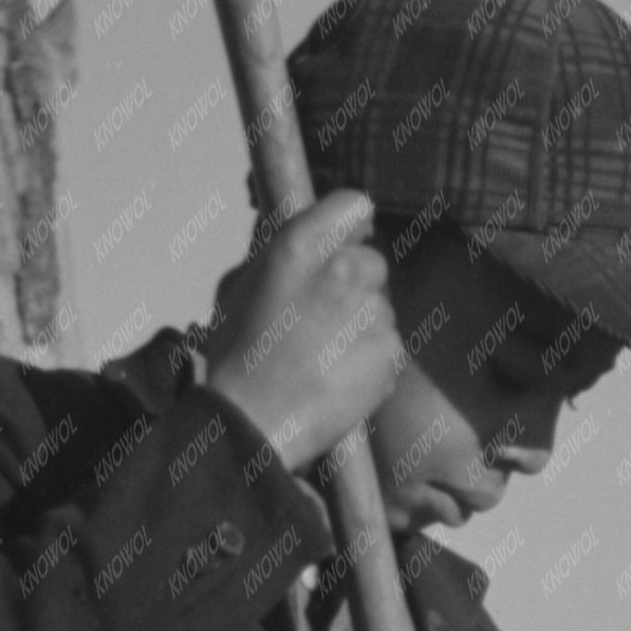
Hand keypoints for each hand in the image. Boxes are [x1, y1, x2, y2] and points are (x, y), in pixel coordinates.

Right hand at [206, 190, 402, 472]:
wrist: (253, 424)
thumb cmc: (239, 356)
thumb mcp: (241, 285)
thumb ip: (280, 252)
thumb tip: (307, 233)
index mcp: (303, 246)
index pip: (353, 205)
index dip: (348, 226)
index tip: (341, 244)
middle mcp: (346, 271)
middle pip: (372, 261)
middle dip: (354, 283)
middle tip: (321, 318)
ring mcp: (374, 313)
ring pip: (379, 307)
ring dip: (361, 325)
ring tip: (323, 356)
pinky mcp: (391, 352)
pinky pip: (388, 345)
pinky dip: (371, 359)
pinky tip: (337, 376)